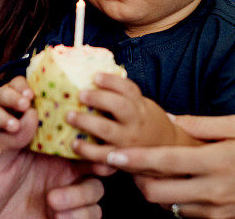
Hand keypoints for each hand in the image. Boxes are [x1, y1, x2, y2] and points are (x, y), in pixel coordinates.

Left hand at [0, 108, 110, 218]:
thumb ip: (11, 137)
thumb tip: (31, 111)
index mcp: (41, 146)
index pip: (73, 134)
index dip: (89, 135)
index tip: (92, 139)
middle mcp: (57, 166)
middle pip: (94, 160)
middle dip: (97, 165)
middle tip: (95, 169)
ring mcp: (64, 191)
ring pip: (95, 188)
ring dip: (80, 196)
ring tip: (52, 201)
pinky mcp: (66, 214)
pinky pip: (90, 213)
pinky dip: (78, 215)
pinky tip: (55, 216)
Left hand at [67, 73, 197, 161]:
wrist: (165, 149)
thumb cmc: (144, 122)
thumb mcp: (140, 105)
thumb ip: (123, 95)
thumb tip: (93, 76)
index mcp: (140, 105)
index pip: (128, 89)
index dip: (112, 81)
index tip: (96, 76)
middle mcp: (135, 121)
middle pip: (118, 106)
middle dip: (98, 99)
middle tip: (80, 94)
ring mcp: (128, 141)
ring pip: (107, 130)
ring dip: (87, 122)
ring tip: (70, 115)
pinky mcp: (122, 159)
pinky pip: (102, 154)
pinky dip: (87, 150)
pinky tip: (74, 143)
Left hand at [104, 114, 234, 217]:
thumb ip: (203, 124)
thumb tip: (173, 119)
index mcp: (215, 160)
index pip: (165, 161)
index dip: (135, 159)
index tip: (113, 154)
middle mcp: (212, 188)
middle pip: (157, 192)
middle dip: (135, 180)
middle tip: (126, 165)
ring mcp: (215, 209)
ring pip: (167, 205)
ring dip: (153, 191)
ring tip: (147, 174)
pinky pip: (184, 214)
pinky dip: (172, 202)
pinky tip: (173, 186)